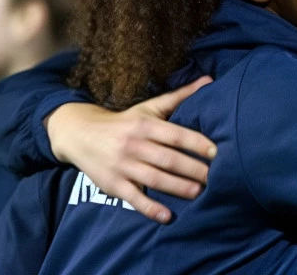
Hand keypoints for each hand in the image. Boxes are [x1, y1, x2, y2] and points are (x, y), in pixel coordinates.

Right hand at [46, 76, 216, 222]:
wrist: (80, 135)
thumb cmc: (125, 122)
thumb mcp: (149, 107)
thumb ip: (180, 96)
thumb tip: (209, 80)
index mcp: (145, 125)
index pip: (175, 135)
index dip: (196, 143)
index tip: (217, 152)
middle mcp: (134, 144)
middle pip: (168, 159)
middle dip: (193, 169)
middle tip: (216, 177)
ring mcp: (122, 166)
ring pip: (154, 178)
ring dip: (177, 187)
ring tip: (199, 192)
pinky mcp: (113, 185)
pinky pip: (133, 198)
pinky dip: (150, 208)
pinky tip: (167, 216)